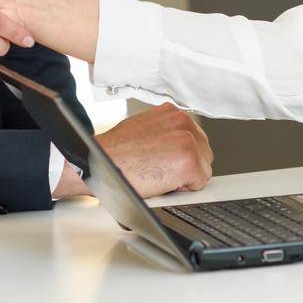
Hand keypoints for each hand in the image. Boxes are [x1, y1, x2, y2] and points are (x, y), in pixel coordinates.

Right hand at [55, 102, 213, 199]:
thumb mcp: (142, 127)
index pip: (194, 138)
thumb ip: (164, 131)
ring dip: (184, 177)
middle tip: (159, 169)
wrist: (100, 162)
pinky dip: (182, 189)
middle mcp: (183, 122)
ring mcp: (188, 141)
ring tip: (158, 174)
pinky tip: (161, 181)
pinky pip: (198, 184)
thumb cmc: (113, 151)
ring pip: (203, 169)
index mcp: (172, 113)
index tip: (166, 160)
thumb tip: (173, 144)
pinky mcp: (189, 162)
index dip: (179, 154)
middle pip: (203, 153)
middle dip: (185, 165)